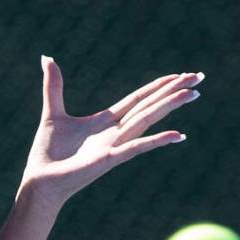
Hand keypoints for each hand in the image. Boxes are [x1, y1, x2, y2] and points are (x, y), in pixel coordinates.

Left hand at [21, 57, 201, 210]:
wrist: (40, 182)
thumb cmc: (47, 153)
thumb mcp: (52, 112)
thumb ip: (54, 86)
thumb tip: (47, 58)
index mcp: (105, 122)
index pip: (137, 100)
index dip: (157, 86)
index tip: (178, 74)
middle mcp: (115, 133)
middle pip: (149, 106)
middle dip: (173, 91)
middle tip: (199, 76)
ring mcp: (114, 146)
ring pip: (146, 120)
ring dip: (169, 106)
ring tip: (193, 93)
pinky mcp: (108, 160)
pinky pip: (135, 148)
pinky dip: (156, 141)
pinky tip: (178, 134)